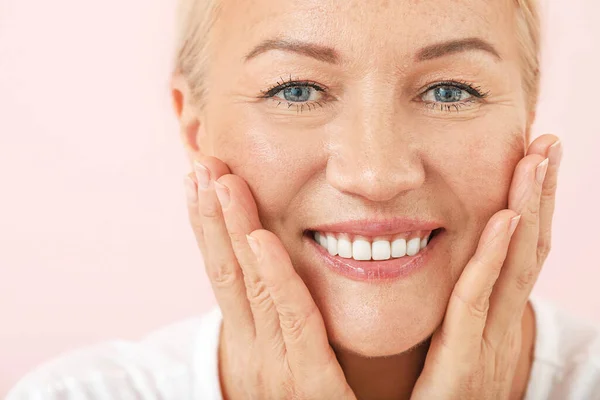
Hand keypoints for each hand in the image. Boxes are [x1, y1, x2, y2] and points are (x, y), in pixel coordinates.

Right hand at [183, 156, 354, 399]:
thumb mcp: (295, 367)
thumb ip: (290, 325)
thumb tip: (276, 279)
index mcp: (254, 345)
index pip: (227, 274)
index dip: (210, 227)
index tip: (201, 181)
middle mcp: (256, 352)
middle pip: (227, 272)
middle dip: (210, 216)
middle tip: (199, 163)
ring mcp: (276, 370)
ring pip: (249, 287)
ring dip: (229, 230)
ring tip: (214, 180)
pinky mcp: (311, 390)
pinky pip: (295, 324)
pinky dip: (274, 279)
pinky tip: (258, 240)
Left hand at [411, 134, 561, 399]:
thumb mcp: (449, 353)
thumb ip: (453, 316)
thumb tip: (447, 274)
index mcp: (488, 324)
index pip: (514, 256)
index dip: (526, 208)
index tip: (530, 162)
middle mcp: (496, 330)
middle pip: (524, 251)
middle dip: (537, 195)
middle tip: (546, 143)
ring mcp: (486, 349)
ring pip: (513, 268)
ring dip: (528, 209)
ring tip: (538, 159)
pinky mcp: (462, 370)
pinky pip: (476, 305)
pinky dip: (494, 261)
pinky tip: (505, 220)